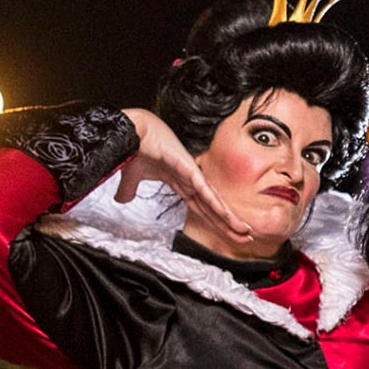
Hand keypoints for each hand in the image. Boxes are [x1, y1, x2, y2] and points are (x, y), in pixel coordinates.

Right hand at [115, 107, 252, 241]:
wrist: (130, 130)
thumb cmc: (135, 147)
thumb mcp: (132, 177)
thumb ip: (130, 189)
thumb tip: (122, 199)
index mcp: (181, 183)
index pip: (202, 208)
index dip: (215, 222)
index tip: (228, 234)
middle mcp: (190, 180)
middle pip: (213, 209)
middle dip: (228, 225)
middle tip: (246, 238)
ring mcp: (191, 174)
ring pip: (214, 202)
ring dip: (229, 218)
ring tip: (244, 231)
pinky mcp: (188, 168)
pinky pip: (204, 189)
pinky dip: (215, 202)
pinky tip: (226, 214)